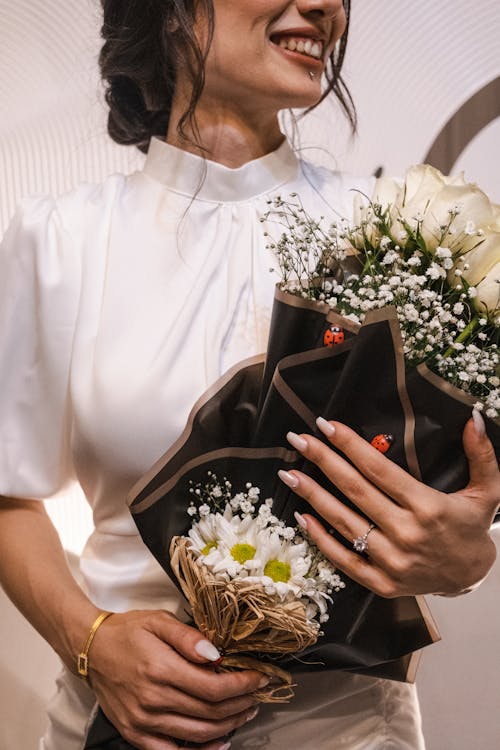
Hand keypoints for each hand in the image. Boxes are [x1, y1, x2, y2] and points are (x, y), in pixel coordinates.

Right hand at [88, 609, 265, 749]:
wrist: (90, 649)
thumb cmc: (126, 632)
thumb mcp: (159, 621)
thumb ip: (189, 637)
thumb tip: (215, 655)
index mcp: (161, 670)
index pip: (214, 688)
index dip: (242, 686)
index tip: (259, 678)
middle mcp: (153, 700)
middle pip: (210, 714)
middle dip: (241, 705)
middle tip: (257, 695)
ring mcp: (144, 721)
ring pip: (198, 735)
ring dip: (228, 726)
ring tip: (244, 712)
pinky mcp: (135, 733)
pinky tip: (218, 742)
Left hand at [278, 413, 499, 596]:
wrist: (472, 576)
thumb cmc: (471, 527)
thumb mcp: (488, 490)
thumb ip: (482, 455)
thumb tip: (473, 417)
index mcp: (428, 507)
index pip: (379, 470)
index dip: (350, 445)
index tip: (326, 425)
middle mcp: (407, 533)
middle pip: (355, 490)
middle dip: (323, 461)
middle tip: (299, 439)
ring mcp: (392, 562)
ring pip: (344, 523)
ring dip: (313, 496)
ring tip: (289, 473)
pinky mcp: (382, 583)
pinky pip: (344, 560)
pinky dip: (321, 539)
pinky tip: (302, 517)